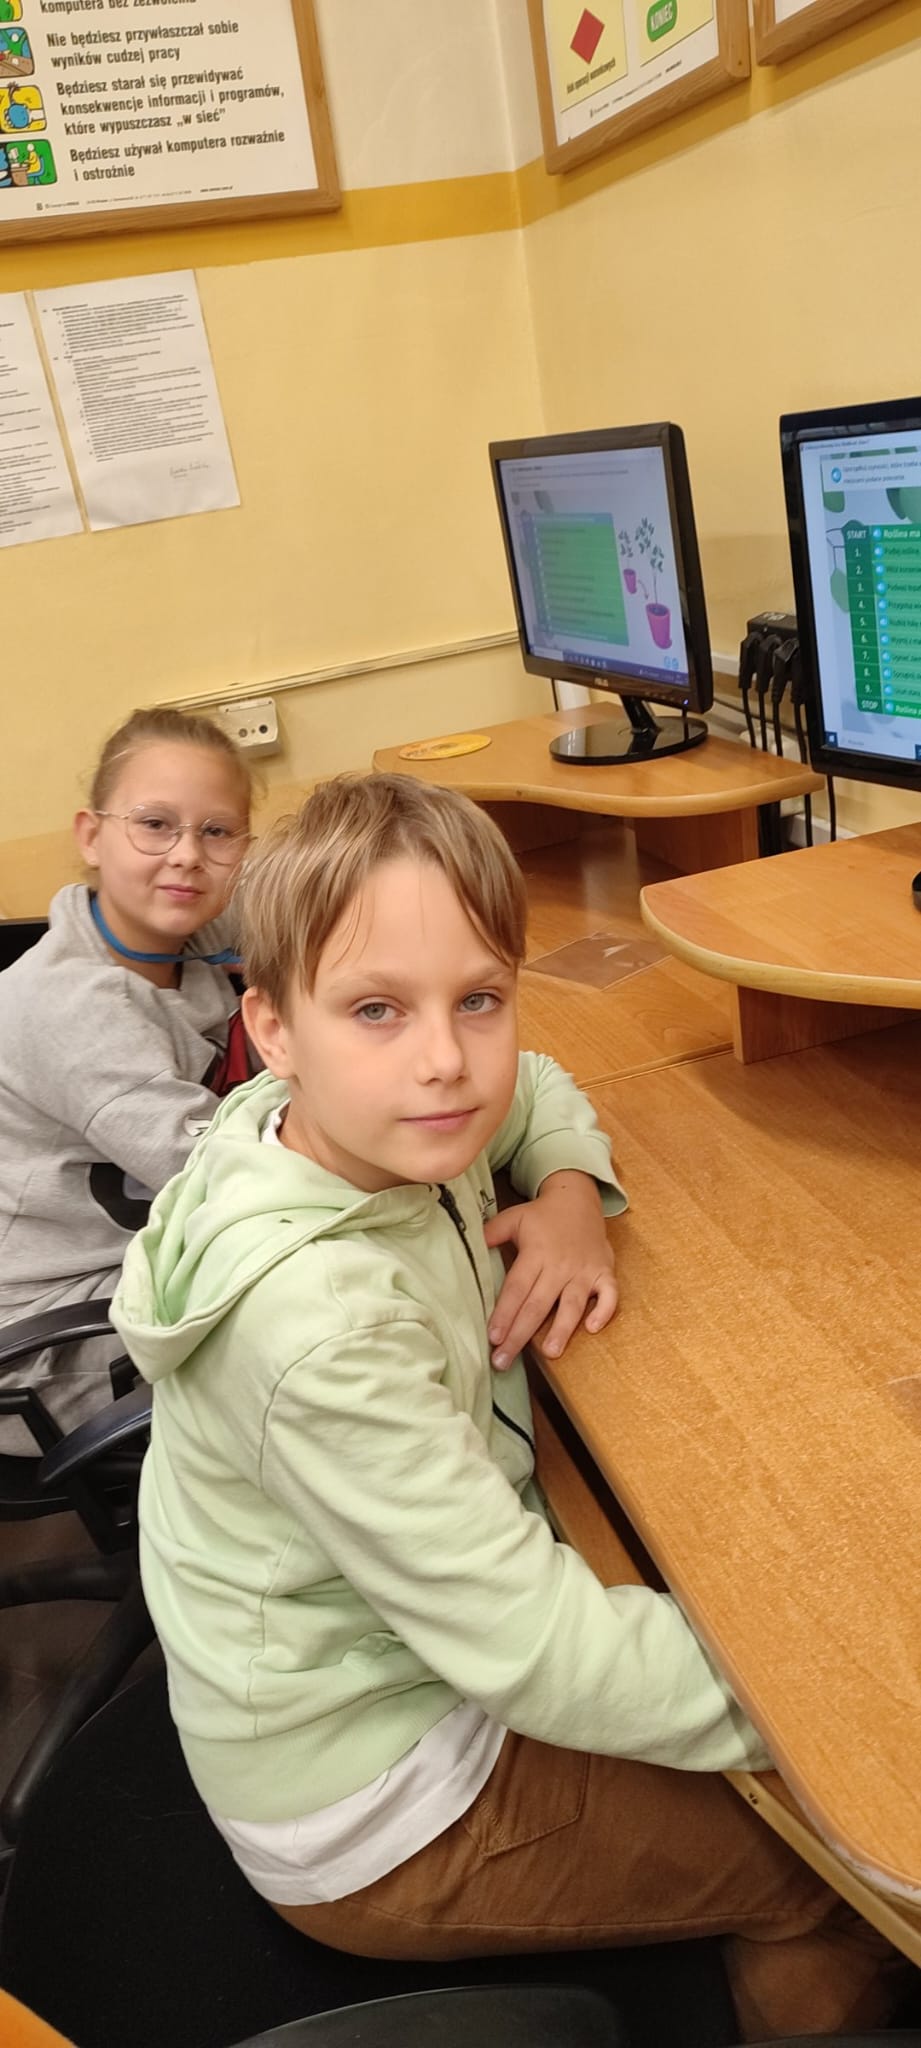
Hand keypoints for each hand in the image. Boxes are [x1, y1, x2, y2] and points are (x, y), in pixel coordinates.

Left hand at [483, 1170, 617, 1369]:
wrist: (579, 1199)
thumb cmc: (542, 1215)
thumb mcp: (513, 1218)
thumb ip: (492, 1234)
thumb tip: (467, 1247)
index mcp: (536, 1253)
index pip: (517, 1288)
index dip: (504, 1314)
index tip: (493, 1338)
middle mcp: (560, 1265)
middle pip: (538, 1304)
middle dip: (520, 1335)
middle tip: (505, 1361)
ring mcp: (585, 1270)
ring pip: (573, 1304)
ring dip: (562, 1329)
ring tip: (551, 1353)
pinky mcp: (605, 1272)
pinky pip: (609, 1294)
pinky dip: (604, 1310)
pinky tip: (593, 1328)